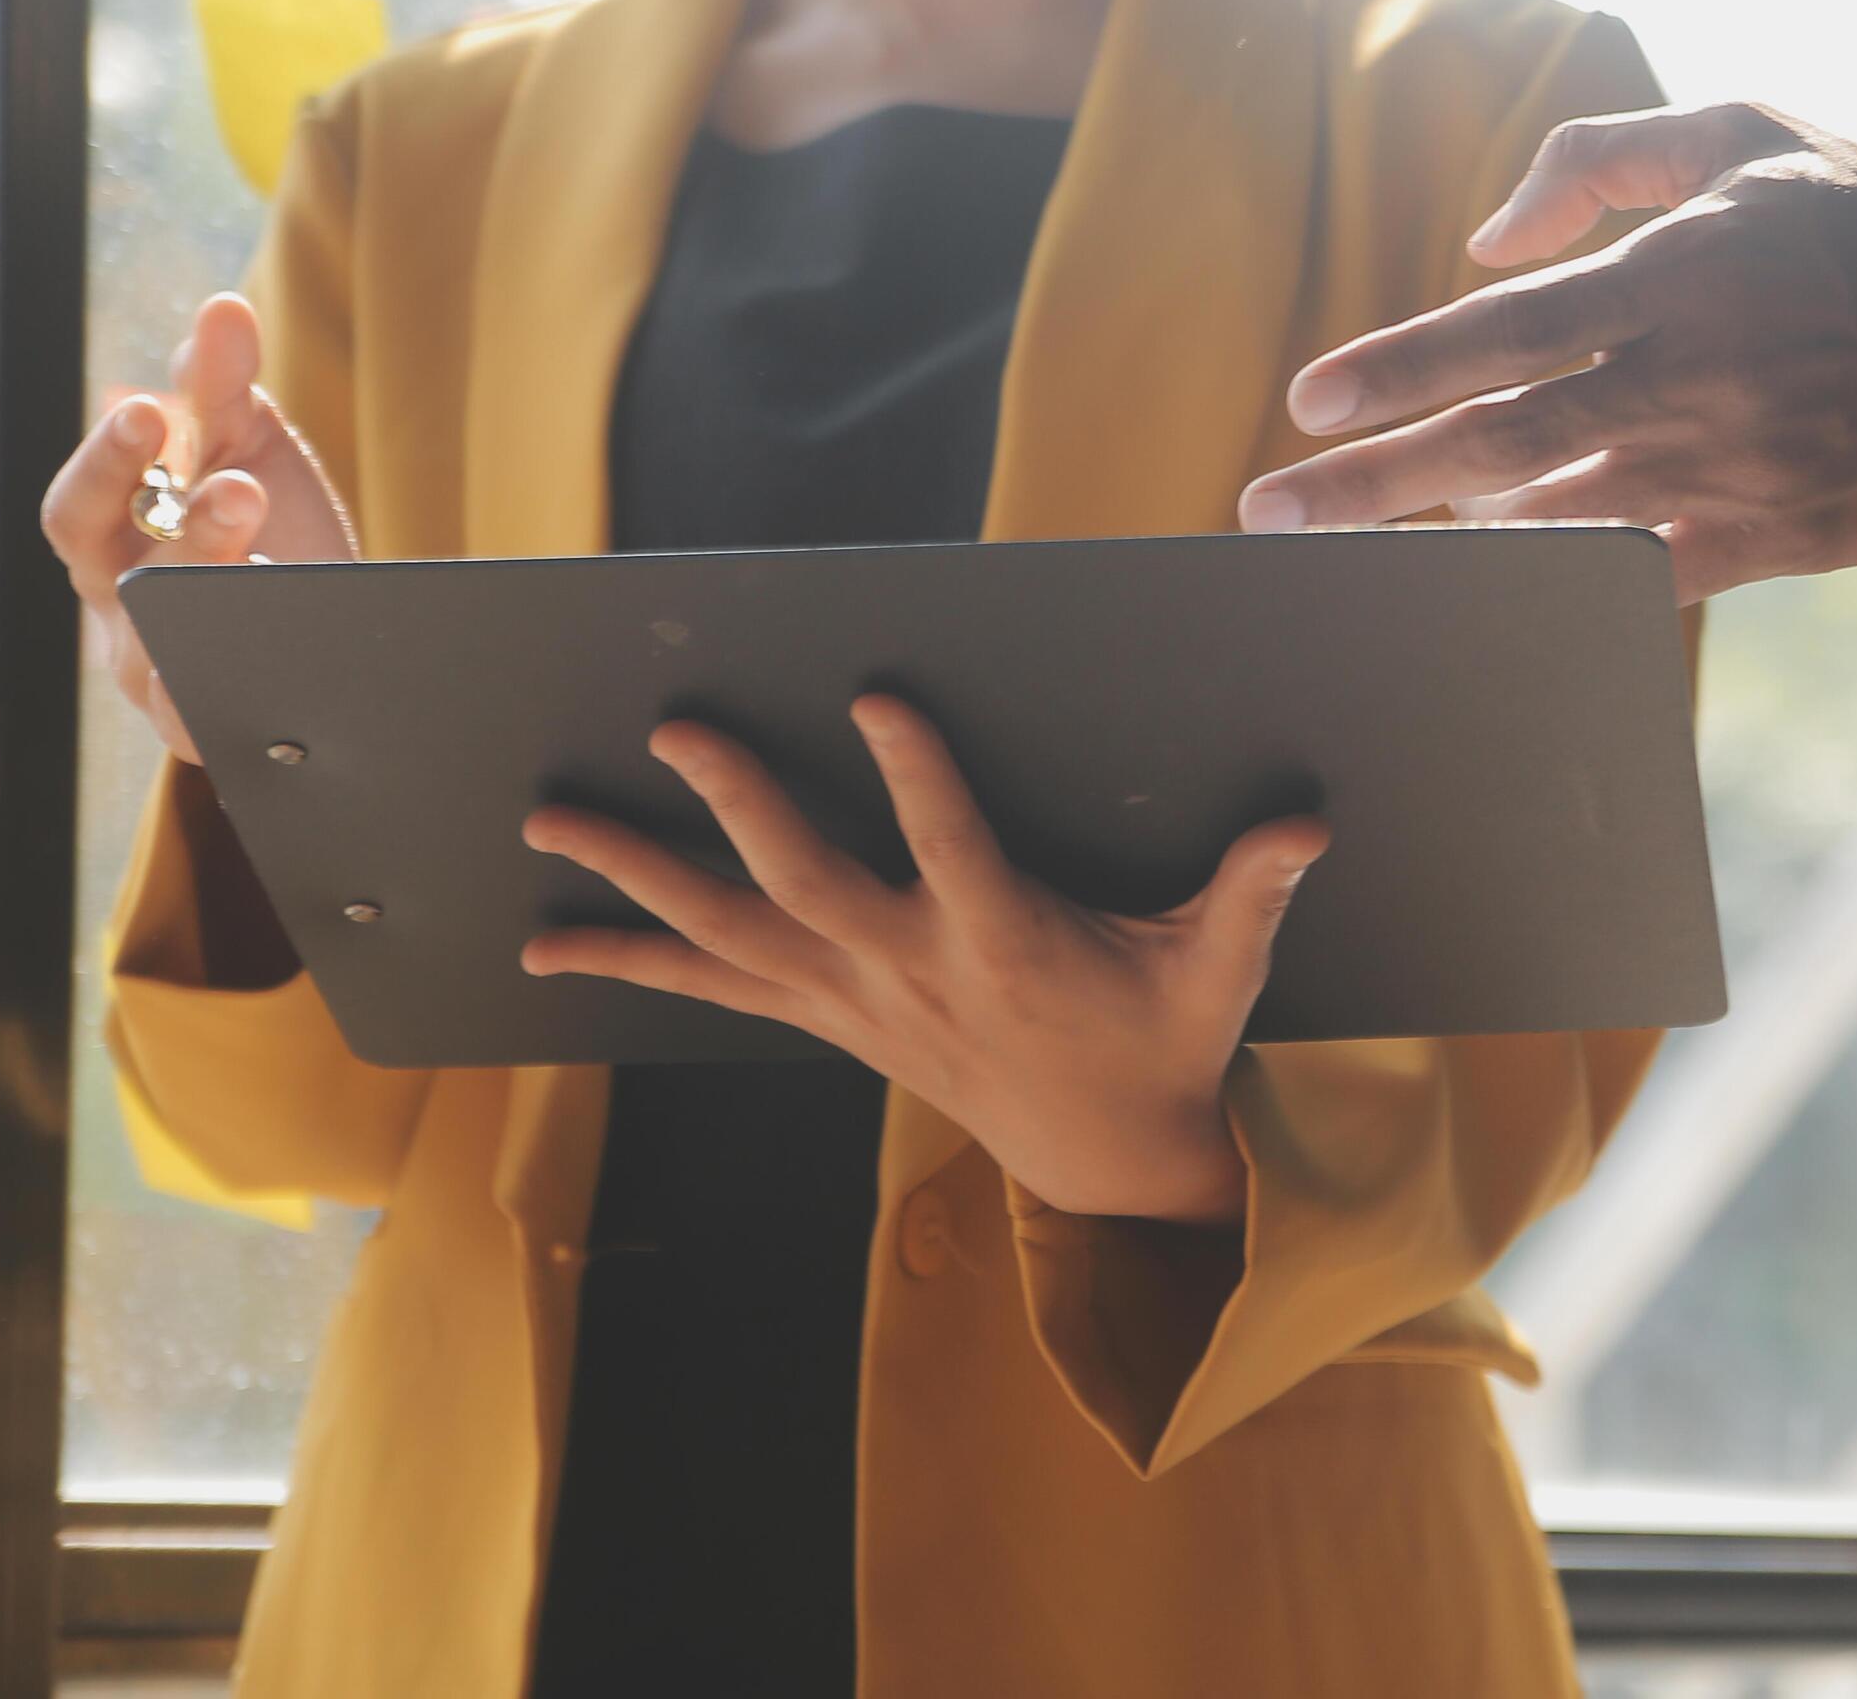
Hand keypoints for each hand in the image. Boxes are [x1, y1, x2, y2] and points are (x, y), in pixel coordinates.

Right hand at [42, 293, 358, 763]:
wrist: (346, 638)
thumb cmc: (272, 537)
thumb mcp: (250, 454)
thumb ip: (227, 389)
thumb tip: (224, 307)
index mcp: (111, 543)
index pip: (78, 505)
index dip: (106, 459)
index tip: (149, 410)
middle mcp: (120, 612)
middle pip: (103, 568)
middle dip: (160, 520)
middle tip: (229, 479)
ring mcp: (160, 676)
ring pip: (157, 639)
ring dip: (209, 575)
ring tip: (257, 519)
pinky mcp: (210, 726)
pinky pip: (207, 705)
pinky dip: (237, 661)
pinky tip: (279, 622)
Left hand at [519, 697, 1331, 1225]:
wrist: (1108, 1164)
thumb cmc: (1164, 1044)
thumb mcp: (1220, 971)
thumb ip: (1253, 891)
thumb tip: (1307, 824)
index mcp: (1006, 947)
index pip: (955, 849)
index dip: (918, 776)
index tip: (881, 692)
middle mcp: (913, 975)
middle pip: (807, 886)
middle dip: (739, 806)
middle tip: (680, 727)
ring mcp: (857, 1002)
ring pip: (731, 933)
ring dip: (635, 877)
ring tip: (551, 820)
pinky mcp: (828, 1019)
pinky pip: (713, 985)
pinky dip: (631, 960)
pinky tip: (549, 941)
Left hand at [1237, 102, 1856, 601]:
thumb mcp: (1748, 129)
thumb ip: (1605, 161)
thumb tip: (1488, 233)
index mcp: (1672, 276)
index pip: (1497, 331)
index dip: (1394, 369)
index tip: (1307, 406)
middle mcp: (1685, 380)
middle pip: (1492, 443)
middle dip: (1365, 485)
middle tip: (1267, 513)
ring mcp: (1727, 472)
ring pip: (1552, 520)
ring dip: (1442, 542)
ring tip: (1350, 559)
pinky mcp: (1770, 541)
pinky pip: (1636, 577)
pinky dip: (1557, 587)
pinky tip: (1487, 595)